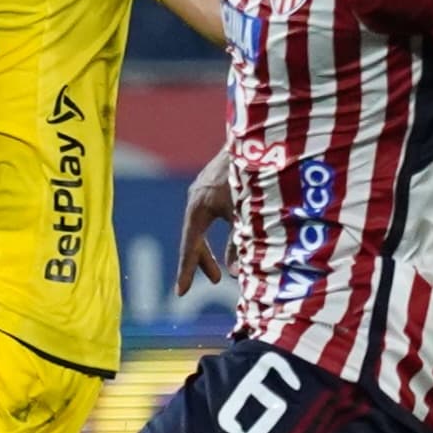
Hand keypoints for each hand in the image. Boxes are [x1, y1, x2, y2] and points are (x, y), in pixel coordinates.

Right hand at [174, 152, 234, 294]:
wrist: (252, 139)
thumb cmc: (248, 177)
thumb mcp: (244, 215)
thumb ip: (239, 244)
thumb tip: (236, 273)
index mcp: (198, 207)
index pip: (190, 246)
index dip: (187, 271)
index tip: (181, 293)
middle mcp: (196, 199)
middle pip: (194, 238)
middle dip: (203, 261)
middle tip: (215, 282)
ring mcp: (204, 190)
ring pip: (203, 227)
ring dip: (213, 249)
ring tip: (224, 270)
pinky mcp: (214, 184)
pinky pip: (211, 215)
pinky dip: (221, 231)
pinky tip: (234, 235)